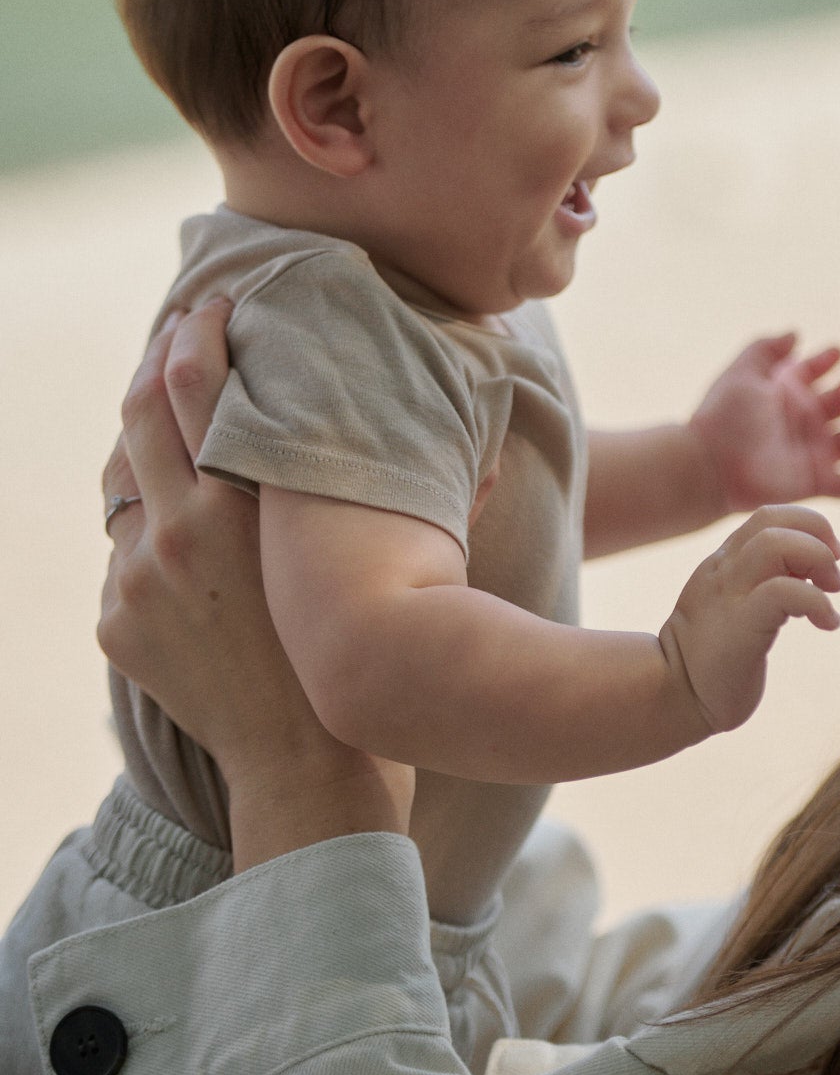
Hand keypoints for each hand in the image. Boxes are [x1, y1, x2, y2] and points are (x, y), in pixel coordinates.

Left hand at [100, 303, 413, 865]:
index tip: (212, 306)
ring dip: (141, 436)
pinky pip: (122, 549)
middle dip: (158, 362)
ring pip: (118, 478)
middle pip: (139, 413)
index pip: (196, 385)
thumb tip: (485, 450)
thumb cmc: (368, 663)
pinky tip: (169, 505)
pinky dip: (144, 520)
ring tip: (167, 407)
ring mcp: (138, 582)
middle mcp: (176, 536)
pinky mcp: (119, 623)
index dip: (199, 334)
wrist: (307, 768)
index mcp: (238, 508)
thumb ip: (432, 495)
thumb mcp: (394, 569)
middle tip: (181, 332)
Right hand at [659, 504, 839, 733]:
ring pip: (775, 544)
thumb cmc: (711, 659)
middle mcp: (723, 570)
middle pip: (772, 519)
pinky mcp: (740, 627)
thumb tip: (810, 573)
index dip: (808, 526)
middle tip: (834, 578)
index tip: (829, 557)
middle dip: (818, 537)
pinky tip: (829, 622)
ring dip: (818, 560)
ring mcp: (728, 596)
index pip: (768, 516)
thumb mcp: (734, 606)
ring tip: (833, 593)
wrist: (672, 698)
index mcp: (723, 562)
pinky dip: (817, 602)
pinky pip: (783, 592)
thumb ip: (761, 583)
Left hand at [688, 334, 839, 513]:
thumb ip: (767, 347)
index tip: (835, 352)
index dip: (830, 358)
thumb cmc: (722, 415)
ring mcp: (816, 450)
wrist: (710, 462)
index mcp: (790, 391)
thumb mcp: (743, 371)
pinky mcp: (818, 480)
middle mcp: (808, 419)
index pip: (821, 369)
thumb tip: (796, 333)